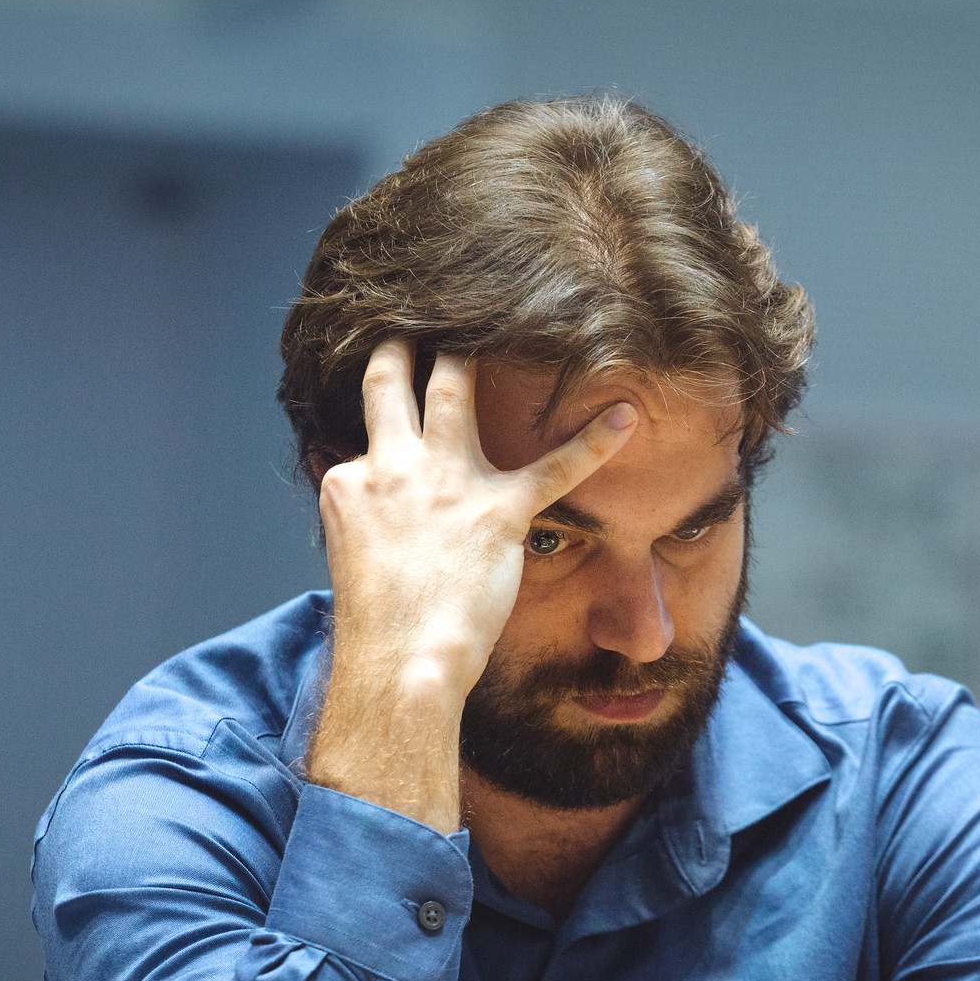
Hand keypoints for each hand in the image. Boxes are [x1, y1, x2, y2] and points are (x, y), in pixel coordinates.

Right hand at [308, 339, 636, 830]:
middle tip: (419, 321)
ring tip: (493, 323)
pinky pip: (556, 466)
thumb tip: (361, 496)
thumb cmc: (381, 626)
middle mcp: (394, 465)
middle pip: (393, 381)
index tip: (388, 376)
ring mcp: (446, 481)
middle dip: (406, 345)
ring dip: (469, 355)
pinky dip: (596, 440)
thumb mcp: (351, 553)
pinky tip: (628, 418)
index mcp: (354, 481)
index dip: (382, 412)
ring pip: (454, 390)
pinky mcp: (499, 510)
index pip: (368, 433)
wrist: (402, 659)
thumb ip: (358, 513)